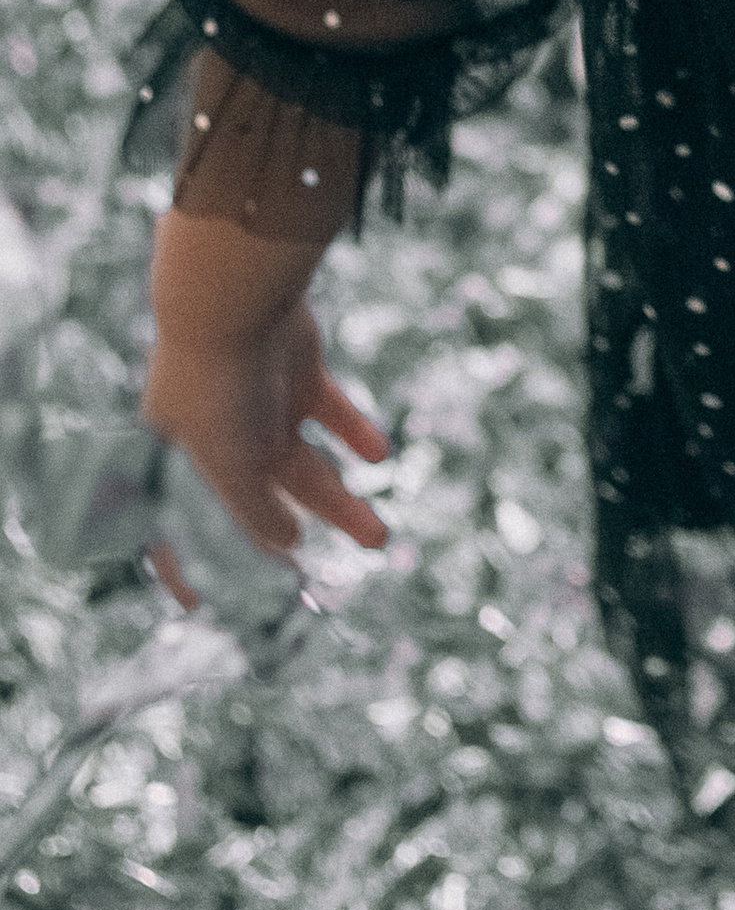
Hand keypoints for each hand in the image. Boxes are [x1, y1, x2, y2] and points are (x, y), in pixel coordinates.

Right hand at [142, 300, 390, 584]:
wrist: (238, 301)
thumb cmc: (219, 389)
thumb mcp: (232, 466)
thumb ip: (255, 513)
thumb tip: (285, 547)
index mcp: (180, 464)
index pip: (177, 528)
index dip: (189, 569)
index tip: (205, 607)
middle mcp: (219, 437)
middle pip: (261, 504)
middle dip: (297, 541)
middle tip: (314, 580)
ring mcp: (259, 404)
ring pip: (305, 467)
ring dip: (342, 503)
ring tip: (380, 538)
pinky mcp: (296, 374)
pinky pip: (331, 414)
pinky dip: (356, 434)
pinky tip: (382, 457)